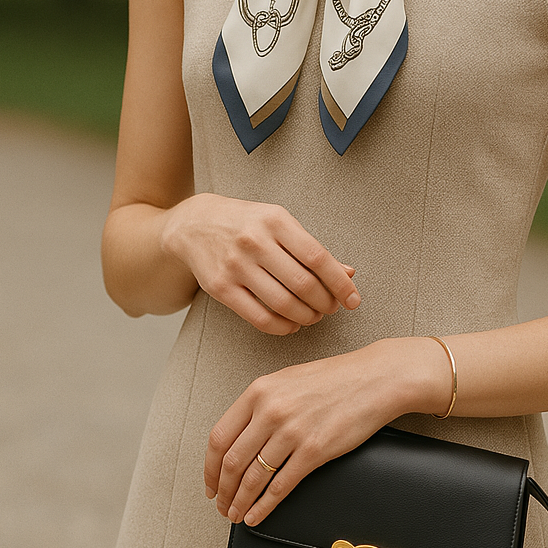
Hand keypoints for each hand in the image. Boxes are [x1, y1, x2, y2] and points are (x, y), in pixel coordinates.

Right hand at [160, 193, 359, 334]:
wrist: (194, 224)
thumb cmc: (246, 223)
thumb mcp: (279, 223)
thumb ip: (312, 248)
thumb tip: (348, 274)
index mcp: (275, 221)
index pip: (317, 257)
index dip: (340, 283)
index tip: (353, 300)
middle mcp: (254, 241)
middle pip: (303, 284)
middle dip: (325, 303)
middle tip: (332, 308)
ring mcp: (235, 265)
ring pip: (283, 304)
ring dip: (307, 317)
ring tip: (314, 316)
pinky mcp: (220, 288)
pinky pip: (260, 318)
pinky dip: (283, 327)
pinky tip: (292, 324)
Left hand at [204, 337, 448, 524]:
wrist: (375, 379)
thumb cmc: (334, 379)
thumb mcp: (286, 381)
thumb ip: (260, 405)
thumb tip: (239, 439)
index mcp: (258, 391)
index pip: (219, 437)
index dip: (210, 468)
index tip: (211, 485)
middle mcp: (270, 411)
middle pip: (232, 461)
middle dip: (223, 490)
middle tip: (222, 506)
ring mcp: (292, 431)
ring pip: (254, 477)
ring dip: (241, 501)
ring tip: (237, 515)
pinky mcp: (315, 450)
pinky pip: (281, 485)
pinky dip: (265, 505)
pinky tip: (257, 515)